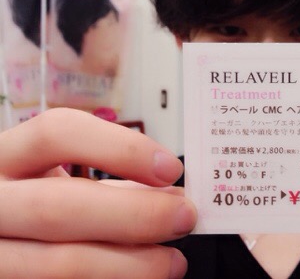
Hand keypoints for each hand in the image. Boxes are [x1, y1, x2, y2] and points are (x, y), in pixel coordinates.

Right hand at [0, 108, 196, 277]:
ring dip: (129, 264)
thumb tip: (173, 198)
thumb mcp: (51, 182)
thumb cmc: (29, 207)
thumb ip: (104, 186)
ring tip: (171, 262)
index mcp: (4, 157)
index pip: (57, 133)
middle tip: (184, 217)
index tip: (170, 168)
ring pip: (58, 263)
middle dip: (134, 214)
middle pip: (59, 207)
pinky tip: (136, 278)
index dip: (121, 148)